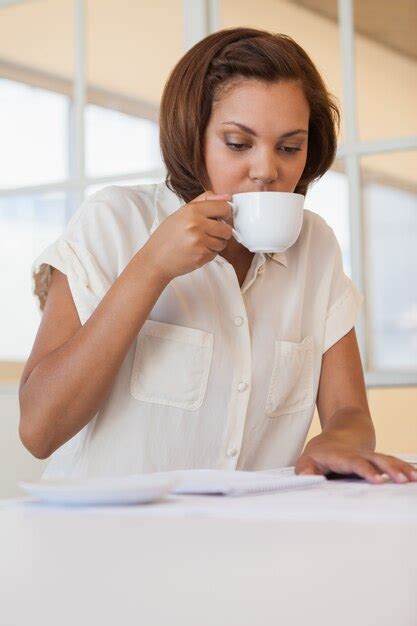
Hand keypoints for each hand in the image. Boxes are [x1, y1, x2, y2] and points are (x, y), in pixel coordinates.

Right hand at [143, 190, 232, 281]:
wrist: (155, 259)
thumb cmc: (167, 236)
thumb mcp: (181, 212)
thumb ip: (205, 201)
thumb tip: (227, 197)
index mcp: (192, 210)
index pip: (224, 207)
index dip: (226, 214)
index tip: (221, 218)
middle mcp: (196, 224)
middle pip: (227, 228)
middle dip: (222, 232)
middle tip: (210, 234)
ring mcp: (199, 241)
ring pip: (223, 242)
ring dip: (216, 244)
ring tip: (200, 243)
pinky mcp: (201, 256)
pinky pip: (216, 253)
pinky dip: (209, 253)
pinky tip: (196, 251)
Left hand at [295, 434, 416, 483]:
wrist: (341, 432)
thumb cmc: (323, 451)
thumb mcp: (308, 459)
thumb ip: (305, 469)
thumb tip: (306, 477)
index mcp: (341, 456)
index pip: (354, 462)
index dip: (365, 470)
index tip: (377, 480)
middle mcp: (359, 455)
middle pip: (376, 460)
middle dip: (389, 469)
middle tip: (401, 480)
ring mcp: (371, 456)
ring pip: (387, 460)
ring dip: (400, 468)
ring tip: (413, 478)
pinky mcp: (379, 460)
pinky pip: (393, 463)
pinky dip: (405, 468)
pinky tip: (415, 476)